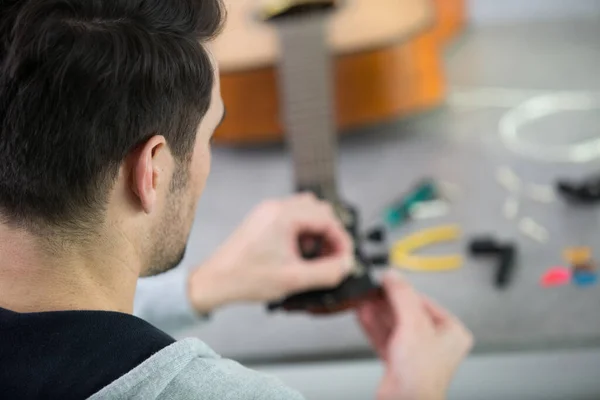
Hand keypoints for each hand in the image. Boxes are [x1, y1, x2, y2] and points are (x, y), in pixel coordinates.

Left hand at [188, 193, 353, 312]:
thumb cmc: (246, 278)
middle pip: (319, 210)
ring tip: (314, 257)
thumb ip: (327, 272)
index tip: (345, 259)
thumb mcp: (294, 279)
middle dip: (331, 235)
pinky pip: (293, 218)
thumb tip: (347, 265)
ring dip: (317, 232)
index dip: (341, 240)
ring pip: (307, 212)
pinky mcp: (263, 220)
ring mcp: (268, 212)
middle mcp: (276, 208)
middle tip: (332, 258)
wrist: (215, 281)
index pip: (327, 219)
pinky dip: (303, 233)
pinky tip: (299, 254)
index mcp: (283, 216)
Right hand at [357, 272, 472, 399]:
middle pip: (407, 313)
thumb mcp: (413, 324)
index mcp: (451, 332)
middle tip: (372, 291)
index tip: (387, 281)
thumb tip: (393, 276)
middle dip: (386, 302)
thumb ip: (402, 296)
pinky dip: (373, 326)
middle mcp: (436, 343)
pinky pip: (385, 338)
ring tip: (363, 300)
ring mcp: (416, 353)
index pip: (424, 302)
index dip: (403, 291)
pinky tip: (363, 315)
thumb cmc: (422, 376)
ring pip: (394, 326)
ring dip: (377, 313)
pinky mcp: (399, 362)